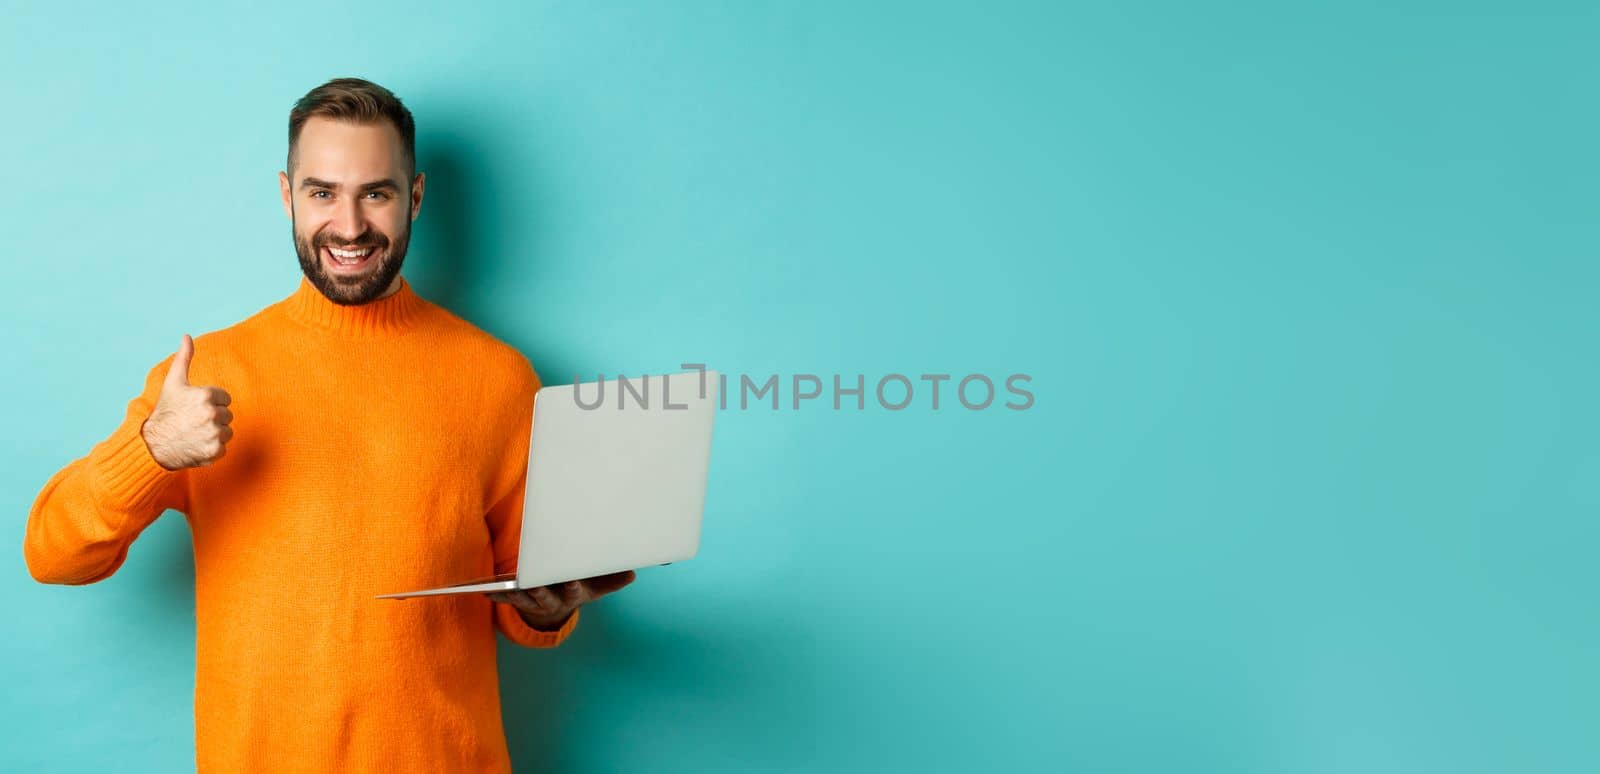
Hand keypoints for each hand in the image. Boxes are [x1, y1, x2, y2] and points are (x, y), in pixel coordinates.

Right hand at [142, 334, 233, 469]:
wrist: (153, 444)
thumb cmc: (165, 411)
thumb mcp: (173, 382)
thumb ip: (184, 358)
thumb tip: (187, 336)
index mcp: (206, 395)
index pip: (225, 398)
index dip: (210, 402)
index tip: (194, 408)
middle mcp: (211, 414)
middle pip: (227, 415)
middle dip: (213, 418)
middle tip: (193, 421)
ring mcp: (213, 434)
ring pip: (227, 431)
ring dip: (214, 434)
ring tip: (194, 433)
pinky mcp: (214, 451)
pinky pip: (223, 448)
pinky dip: (212, 449)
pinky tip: (196, 445)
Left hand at [487, 570, 636, 630]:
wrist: (555, 609)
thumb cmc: (577, 589)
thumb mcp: (596, 588)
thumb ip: (612, 581)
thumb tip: (633, 574)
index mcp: (571, 595)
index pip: (573, 591)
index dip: (572, 587)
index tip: (572, 580)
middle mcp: (552, 601)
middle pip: (544, 597)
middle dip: (538, 591)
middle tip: (532, 584)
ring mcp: (533, 602)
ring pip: (523, 599)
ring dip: (514, 595)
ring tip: (506, 587)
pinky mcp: (518, 600)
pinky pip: (505, 598)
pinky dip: (495, 595)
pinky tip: (484, 590)